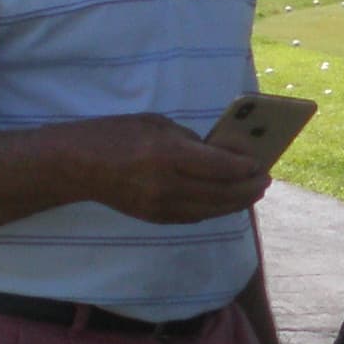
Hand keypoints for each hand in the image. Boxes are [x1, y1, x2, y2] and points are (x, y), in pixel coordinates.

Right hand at [79, 116, 271, 223]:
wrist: (78, 166)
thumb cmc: (117, 134)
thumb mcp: (156, 124)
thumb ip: (190, 140)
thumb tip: (221, 154)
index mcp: (168, 154)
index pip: (220, 167)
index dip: (245, 168)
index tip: (261, 164)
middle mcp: (168, 185)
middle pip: (222, 193)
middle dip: (248, 188)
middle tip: (264, 181)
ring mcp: (162, 206)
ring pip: (212, 210)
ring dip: (237, 203)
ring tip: (252, 192)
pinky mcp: (156, 218)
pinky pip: (195, 216)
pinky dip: (215, 209)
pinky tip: (226, 201)